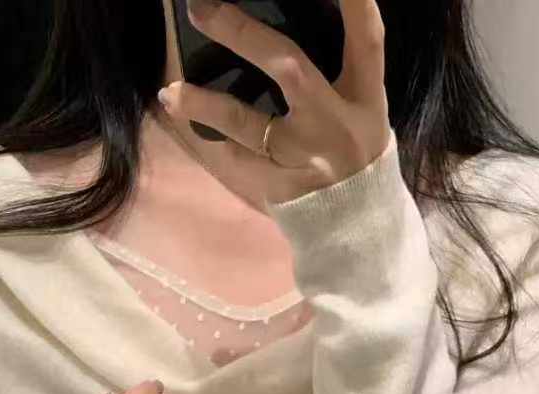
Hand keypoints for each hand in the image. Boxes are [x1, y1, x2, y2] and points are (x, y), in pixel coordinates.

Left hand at [157, 0, 391, 211]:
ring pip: (249, 124)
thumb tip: (281, 21)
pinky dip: (211, 136)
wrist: (359, 227)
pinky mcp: (283, 186)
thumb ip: (340, 70)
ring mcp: (307, 158)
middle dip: (245, 36)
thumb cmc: (354, 154)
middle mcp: (336, 124)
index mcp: (365, 99)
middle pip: (290, 71)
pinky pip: (238, 158)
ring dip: (206, 105)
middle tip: (201, 8)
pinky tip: (179, 110)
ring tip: (171, 92)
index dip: (355, 5)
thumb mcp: (361, 110)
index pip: (367, 40)